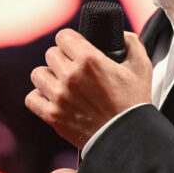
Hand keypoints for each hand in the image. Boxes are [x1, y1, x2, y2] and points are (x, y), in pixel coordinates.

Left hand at [26, 29, 151, 147]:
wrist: (128, 138)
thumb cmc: (134, 103)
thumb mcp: (141, 66)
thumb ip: (131, 42)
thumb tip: (120, 34)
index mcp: (89, 60)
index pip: (63, 37)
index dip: (70, 40)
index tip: (75, 47)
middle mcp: (70, 76)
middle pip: (51, 54)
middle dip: (62, 58)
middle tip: (73, 67)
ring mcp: (59, 97)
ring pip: (38, 74)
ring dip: (49, 76)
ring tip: (61, 82)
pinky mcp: (53, 116)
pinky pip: (32, 98)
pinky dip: (40, 97)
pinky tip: (53, 98)